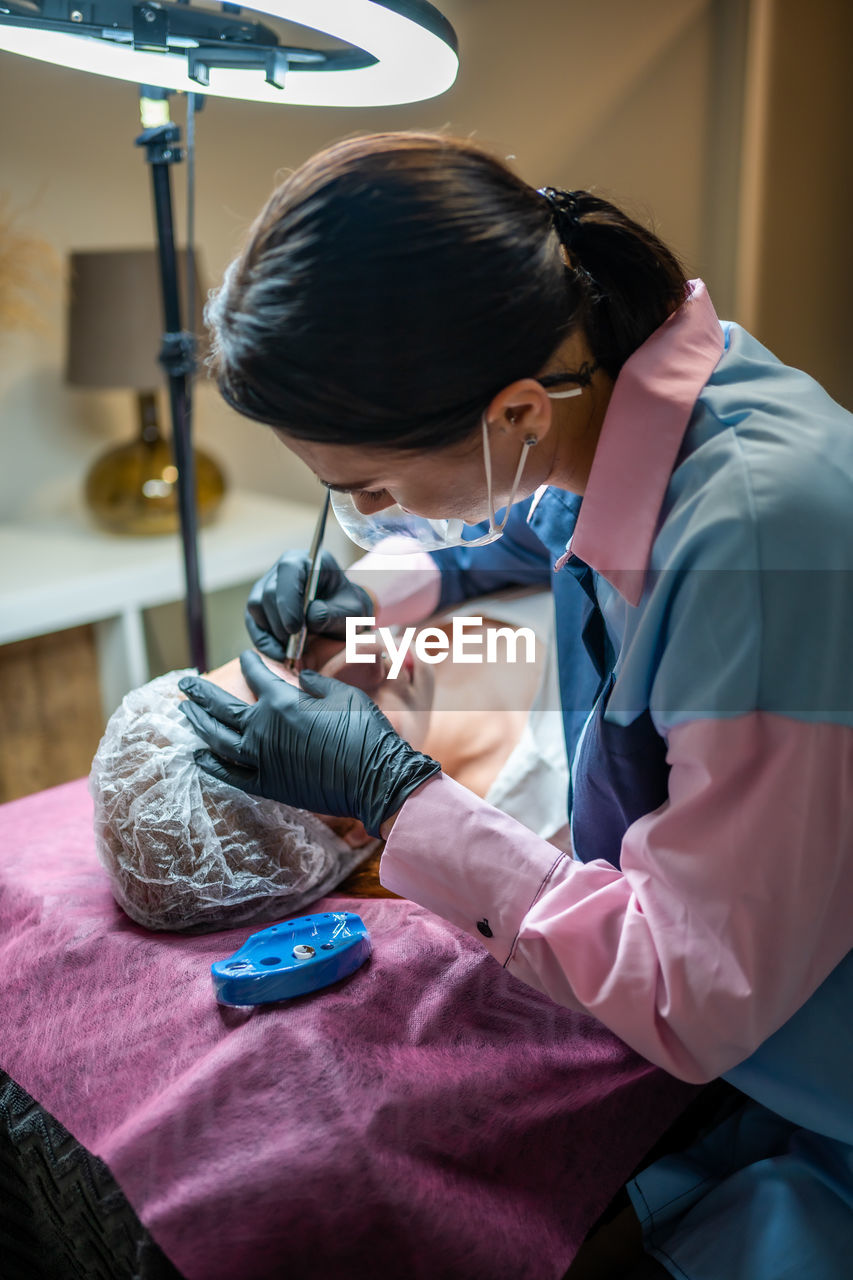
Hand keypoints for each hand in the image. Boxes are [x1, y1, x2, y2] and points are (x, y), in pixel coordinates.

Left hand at [178, 651, 440, 836]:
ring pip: (218, 739)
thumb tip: (301, 677)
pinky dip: (212, 765)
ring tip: (186, 713)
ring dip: (199, 724)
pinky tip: (199, 756)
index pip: (257, 676)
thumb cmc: (364, 732)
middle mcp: (263, 729)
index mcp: (282, 702)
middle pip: (221, 707)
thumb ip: (316, 683)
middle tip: (185, 682)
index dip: (249, 663)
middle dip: (200, 692)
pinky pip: (230, 774)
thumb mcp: (343, 694)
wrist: (375, 779)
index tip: (245, 657)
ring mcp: (261, 759)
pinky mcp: (268, 785)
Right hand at [245, 549, 373, 659]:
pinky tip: (278, 652)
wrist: (341, 618)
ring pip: (256, 606)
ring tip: (292, 649)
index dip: (288, 599)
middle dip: (280, 623)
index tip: (295, 628)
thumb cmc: (347, 611)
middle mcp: (284, 569)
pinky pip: (252, 620)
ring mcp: (268, 584)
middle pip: (269, 591)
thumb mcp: (351, 614)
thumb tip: (311, 616)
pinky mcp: (260, 604)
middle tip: (296, 646)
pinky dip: (263, 639)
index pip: (288, 570)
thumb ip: (333, 614)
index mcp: (309, 561)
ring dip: (272, 632)